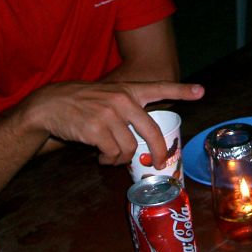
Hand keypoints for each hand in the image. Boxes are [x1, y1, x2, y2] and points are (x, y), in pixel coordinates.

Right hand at [23, 81, 203, 168]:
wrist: (49, 104)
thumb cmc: (81, 103)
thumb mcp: (107, 96)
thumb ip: (127, 108)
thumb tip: (144, 136)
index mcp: (128, 90)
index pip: (160, 88)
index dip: (182, 90)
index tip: (201, 91)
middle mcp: (122, 100)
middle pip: (152, 132)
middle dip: (159, 152)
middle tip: (160, 163)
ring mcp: (110, 114)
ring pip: (130, 148)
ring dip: (121, 159)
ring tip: (110, 156)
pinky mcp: (97, 129)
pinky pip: (112, 154)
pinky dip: (108, 160)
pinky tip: (100, 156)